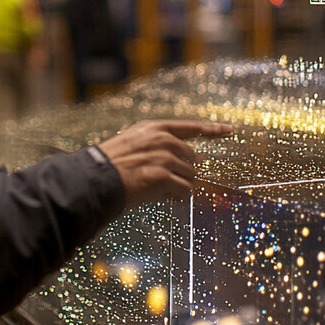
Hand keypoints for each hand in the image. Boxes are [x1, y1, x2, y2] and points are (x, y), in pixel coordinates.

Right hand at [97, 119, 232, 207]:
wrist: (94, 179)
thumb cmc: (109, 166)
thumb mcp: (131, 143)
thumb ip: (156, 146)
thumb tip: (182, 160)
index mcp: (153, 128)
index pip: (189, 127)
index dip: (212, 130)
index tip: (230, 130)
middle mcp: (162, 139)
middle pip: (192, 159)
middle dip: (183, 172)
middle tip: (162, 182)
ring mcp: (164, 157)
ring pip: (190, 177)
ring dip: (178, 187)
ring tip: (155, 189)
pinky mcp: (163, 177)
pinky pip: (184, 192)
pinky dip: (176, 198)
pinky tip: (160, 197)